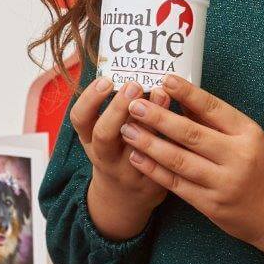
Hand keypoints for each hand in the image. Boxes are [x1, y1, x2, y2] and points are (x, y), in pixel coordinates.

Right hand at [69, 77, 171, 237]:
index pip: (80, 119)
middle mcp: (104, 157)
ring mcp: (128, 172)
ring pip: (137, 149)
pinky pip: (162, 161)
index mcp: (89, 140)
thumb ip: (111, 108)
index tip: (106, 81)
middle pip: (104, 135)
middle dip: (118, 109)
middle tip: (134, 85)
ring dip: (150, 121)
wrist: (124, 199)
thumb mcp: (102, 134)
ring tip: (162, 93)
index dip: (90, 99)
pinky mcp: (152, 184)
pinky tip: (183, 116)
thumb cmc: (116, 153)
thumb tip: (129, 64)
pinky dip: (172, 138)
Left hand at [117, 74, 263, 251]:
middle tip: (134, 105)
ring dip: (150, 144)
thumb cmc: (258, 167)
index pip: (213, 108)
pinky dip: (154, 170)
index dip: (187, 93)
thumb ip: (213, 119)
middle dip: (159, 118)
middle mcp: (237, 157)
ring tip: (127, 129)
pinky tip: (137, 157)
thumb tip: (179, 93)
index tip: (164, 79)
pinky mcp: (212, 206)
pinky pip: (177, 184)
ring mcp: (224, 184)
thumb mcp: (246, 137)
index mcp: (248, 134)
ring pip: (180, 160)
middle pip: (191, 134)